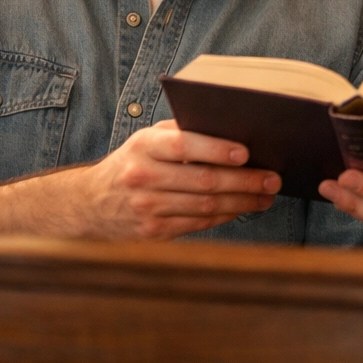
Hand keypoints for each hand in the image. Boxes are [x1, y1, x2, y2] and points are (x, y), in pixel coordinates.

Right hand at [75, 120, 281, 238]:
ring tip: (266, 195)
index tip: (245, 152)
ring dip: (242, 202)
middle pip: (202, 181)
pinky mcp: (154, 232)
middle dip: (244, 180)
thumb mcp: (148, 139)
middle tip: (272, 178)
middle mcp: (143, 177)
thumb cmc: (132, 162)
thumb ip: (181, 132)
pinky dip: (225, 215)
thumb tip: (229, 130)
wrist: (90, 203)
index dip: (216, 149)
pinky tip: (243, 208)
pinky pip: (198, 223)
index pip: (183, 146)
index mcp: (144, 146)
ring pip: (205, 206)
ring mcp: (148, 208)